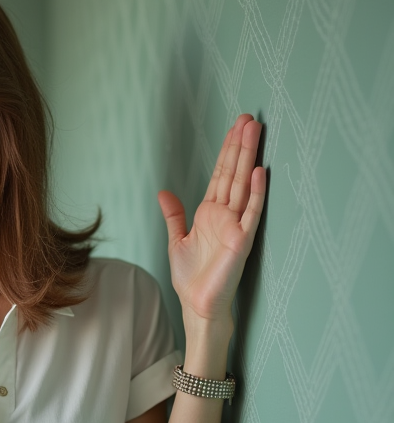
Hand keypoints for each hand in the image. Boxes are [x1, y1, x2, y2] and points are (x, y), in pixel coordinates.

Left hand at [157, 113, 266, 325]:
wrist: (198, 305)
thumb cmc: (191, 277)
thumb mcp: (176, 240)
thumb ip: (174, 215)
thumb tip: (163, 192)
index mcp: (210, 213)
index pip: (220, 175)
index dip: (227, 151)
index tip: (235, 127)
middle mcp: (225, 215)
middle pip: (234, 173)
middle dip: (240, 146)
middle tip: (248, 118)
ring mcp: (236, 226)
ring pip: (244, 185)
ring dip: (249, 159)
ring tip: (255, 132)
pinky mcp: (242, 241)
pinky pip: (251, 214)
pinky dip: (256, 194)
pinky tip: (259, 173)